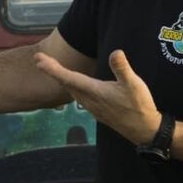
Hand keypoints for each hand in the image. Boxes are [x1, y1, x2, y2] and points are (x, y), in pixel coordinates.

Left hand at [34, 49, 160, 144]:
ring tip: (51, 68)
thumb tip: (116, 52)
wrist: (144, 130)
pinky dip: (69, 86)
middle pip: (65, 83)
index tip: (38, 60)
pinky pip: (77, 96)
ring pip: (70, 90)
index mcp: (94, 91)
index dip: (52, 68)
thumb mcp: (134, 85)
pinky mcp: (97, 110)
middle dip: (51, 70)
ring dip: (60, 78)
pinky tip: (72, 84)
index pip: (67, 78)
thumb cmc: (139, 106)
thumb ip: (122, 69)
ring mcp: (91, 107)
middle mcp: (88, 100)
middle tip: (39, 59)